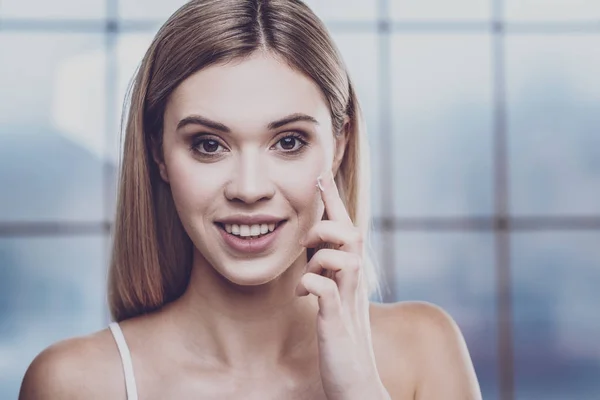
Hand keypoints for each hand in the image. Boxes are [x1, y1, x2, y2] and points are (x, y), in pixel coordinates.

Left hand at [296, 172, 389, 399]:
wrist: (356, 385)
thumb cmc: (341, 344)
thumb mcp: (334, 304)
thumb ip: (327, 278)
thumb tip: (312, 259)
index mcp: (351, 278)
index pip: (347, 232)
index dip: (334, 203)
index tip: (320, 175)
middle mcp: (355, 285)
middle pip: (353, 235)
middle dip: (329, 218)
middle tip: (309, 226)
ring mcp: (348, 303)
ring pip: (345, 257)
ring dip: (320, 254)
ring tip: (306, 270)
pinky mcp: (337, 324)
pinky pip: (326, 291)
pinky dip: (310, 283)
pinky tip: (302, 294)